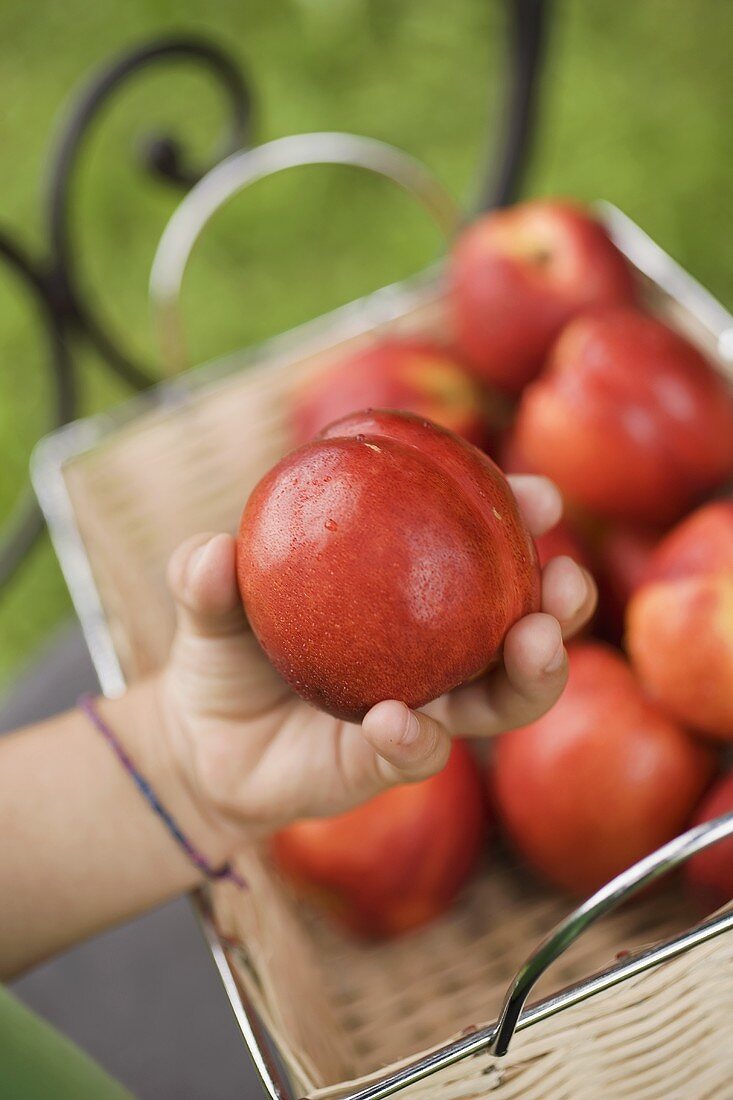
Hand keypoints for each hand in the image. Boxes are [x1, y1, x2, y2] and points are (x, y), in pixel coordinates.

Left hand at [157, 475, 595, 858]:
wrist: (203, 742)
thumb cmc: (228, 650)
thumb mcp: (209, 603)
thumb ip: (205, 576)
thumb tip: (214, 552)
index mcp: (412, 595)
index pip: (480, 550)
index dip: (519, 519)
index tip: (541, 495)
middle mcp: (434, 652)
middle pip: (521, 629)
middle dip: (560, 604)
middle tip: (563, 581)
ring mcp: (422, 710)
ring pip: (501, 701)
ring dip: (531, 675)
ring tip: (533, 644)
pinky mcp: (388, 764)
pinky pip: (418, 753)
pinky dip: (414, 736)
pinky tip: (396, 719)